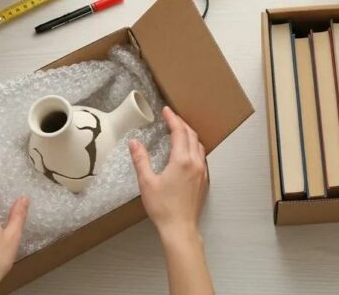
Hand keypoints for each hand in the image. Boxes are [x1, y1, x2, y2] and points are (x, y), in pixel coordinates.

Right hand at [130, 107, 213, 294]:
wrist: (180, 228)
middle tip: (172, 118)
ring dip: (190, 135)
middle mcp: (195, 163)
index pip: (179, 132)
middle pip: (192, 135)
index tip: (167, 110)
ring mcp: (202, 172)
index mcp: (182, 160)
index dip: (172, 119)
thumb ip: (141, 160)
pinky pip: (202, 157)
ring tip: (180, 131)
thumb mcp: (146, 182)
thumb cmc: (162, 207)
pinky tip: (187, 152)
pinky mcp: (204, 181)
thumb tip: (134, 143)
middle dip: (182, 124)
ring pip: (199, 145)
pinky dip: (195, 147)